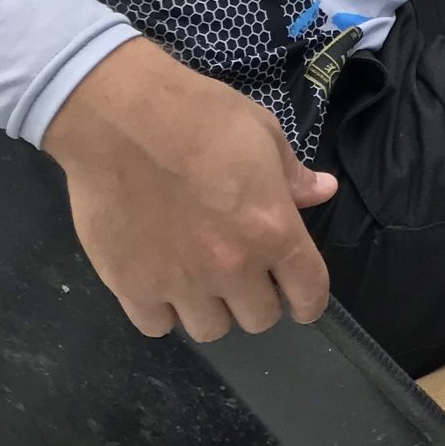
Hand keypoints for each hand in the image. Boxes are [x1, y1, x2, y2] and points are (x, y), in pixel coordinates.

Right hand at [41, 38, 338, 341]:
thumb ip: (292, 175)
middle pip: (259, 318)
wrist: (121, 118)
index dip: (309, 299)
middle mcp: (231, 267)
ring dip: (212, 308)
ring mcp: (179, 283)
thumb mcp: (262, 132)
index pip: (308, 292)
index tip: (301, 296)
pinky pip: (157, 326)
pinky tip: (160, 282)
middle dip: (258, 297)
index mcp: (272, 229)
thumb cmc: (199, 115)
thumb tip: (323, 192)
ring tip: (200, 279)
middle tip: (243, 271)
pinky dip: (163, 310)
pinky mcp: (131, 287)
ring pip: (210, 330)